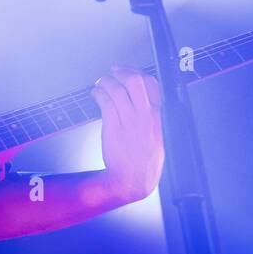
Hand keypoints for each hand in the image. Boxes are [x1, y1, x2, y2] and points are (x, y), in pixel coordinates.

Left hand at [92, 67, 163, 203]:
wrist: (132, 181)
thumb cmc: (143, 162)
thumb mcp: (157, 137)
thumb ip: (151, 118)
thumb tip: (145, 102)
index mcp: (156, 118)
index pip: (152, 85)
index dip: (138, 73)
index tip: (128, 72)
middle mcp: (144, 117)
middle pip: (135, 81)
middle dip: (122, 72)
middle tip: (113, 72)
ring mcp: (129, 122)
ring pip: (117, 90)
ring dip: (106, 82)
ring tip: (101, 84)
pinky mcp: (113, 128)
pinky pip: (105, 103)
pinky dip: (98, 94)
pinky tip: (95, 94)